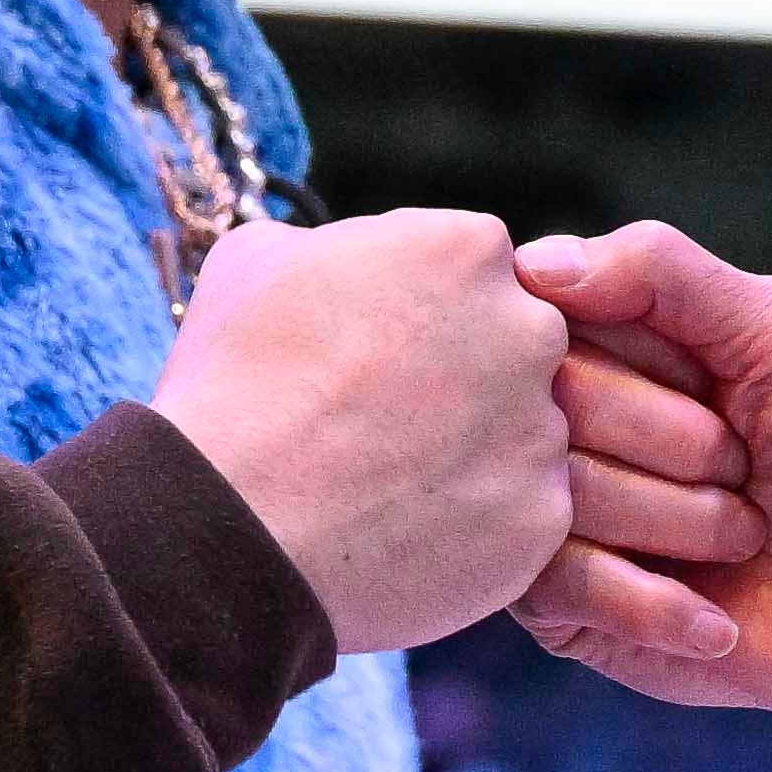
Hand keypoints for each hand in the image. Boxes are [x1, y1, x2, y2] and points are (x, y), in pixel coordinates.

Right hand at [149, 208, 578, 660]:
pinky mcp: (542, 514)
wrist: (229, 525)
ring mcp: (543, 427)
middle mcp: (528, 330)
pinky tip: (407, 529)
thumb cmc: (232, 384)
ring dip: (473, 450)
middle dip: (464, 375)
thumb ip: (337, 242)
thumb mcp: (257, 259)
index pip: (472, 267)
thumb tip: (354, 258)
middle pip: (514, 345)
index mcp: (467, 250)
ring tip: (385, 482)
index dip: (421, 310)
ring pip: (523, 431)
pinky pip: (521, 510)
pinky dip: (476, 522)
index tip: (374, 349)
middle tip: (384, 420)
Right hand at [510, 223, 771, 716]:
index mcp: (588, 336)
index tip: (720, 385)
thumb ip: (664, 271)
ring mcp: (537, 509)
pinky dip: (658, 602)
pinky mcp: (546, 601)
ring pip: (557, 502)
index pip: (553, 315)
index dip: (654, 360)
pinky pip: (561, 587)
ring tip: (737, 532)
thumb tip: (533, 269)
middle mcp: (545, 419)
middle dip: (686, 444)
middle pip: (554, 409)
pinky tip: (712, 614)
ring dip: (687, 524)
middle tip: (743, 465)